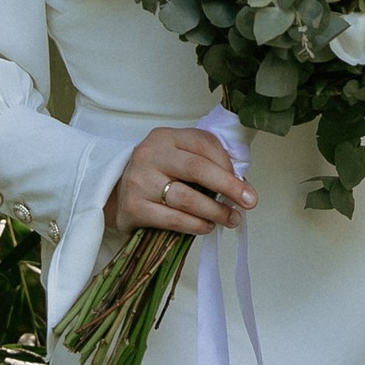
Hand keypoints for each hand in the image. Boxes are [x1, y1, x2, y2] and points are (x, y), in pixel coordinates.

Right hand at [110, 123, 255, 237]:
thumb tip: (240, 184)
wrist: (116, 192)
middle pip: (197, 168)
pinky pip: (173, 219)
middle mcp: (150, 155)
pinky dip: (195, 225)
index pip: (203, 143)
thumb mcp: (178, 157)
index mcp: (165, 137)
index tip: (244, 183)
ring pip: (186, 198)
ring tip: (231, 219)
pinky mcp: (134, 207)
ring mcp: (139, 181)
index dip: (227, 164)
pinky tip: (207, 227)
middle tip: (249, 202)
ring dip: (215, 211)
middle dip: (228, 186)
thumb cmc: (158, 175)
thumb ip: (206, 162)